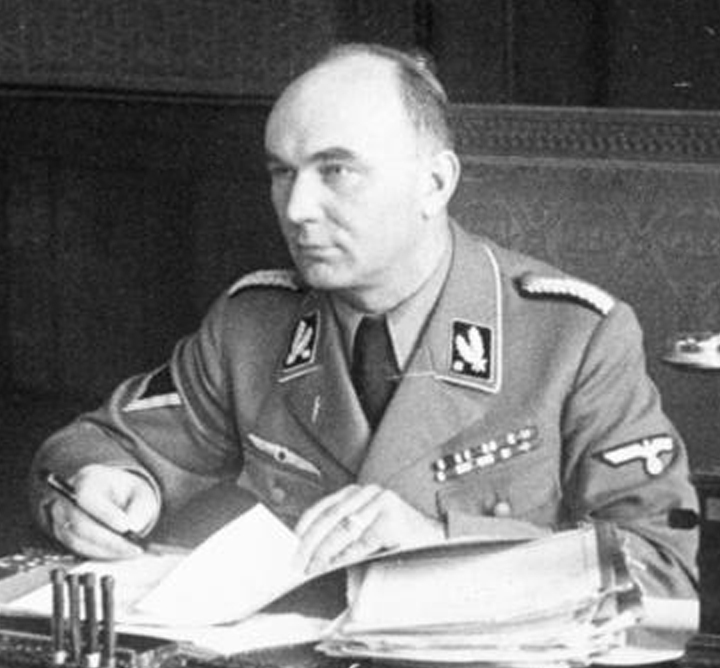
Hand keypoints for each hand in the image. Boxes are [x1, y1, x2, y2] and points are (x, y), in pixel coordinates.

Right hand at [44, 464, 159, 558]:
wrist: (117, 498)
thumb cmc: (128, 494)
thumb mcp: (141, 494)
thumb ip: (139, 508)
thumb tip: (132, 527)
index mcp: (87, 478)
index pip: (86, 497)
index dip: (105, 514)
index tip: (126, 527)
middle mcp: (67, 497)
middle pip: (79, 523)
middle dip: (108, 539)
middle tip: (132, 547)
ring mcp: (61, 516)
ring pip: (77, 540)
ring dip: (104, 549)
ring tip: (129, 551)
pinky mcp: (63, 534)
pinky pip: (77, 549)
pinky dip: (99, 553)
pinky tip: (118, 553)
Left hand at [295, 484, 443, 574]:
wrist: (434, 539)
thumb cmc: (397, 538)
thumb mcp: (365, 530)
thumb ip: (341, 534)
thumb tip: (310, 552)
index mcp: (357, 492)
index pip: (323, 507)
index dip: (305, 527)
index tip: (292, 547)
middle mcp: (368, 493)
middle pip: (331, 517)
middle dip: (311, 543)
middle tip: (299, 563)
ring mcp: (382, 503)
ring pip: (344, 528)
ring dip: (325, 551)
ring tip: (314, 567)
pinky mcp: (392, 518)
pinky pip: (363, 540)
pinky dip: (347, 554)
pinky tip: (336, 564)